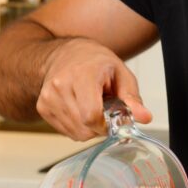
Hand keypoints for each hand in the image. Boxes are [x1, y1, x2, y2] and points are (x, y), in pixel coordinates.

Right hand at [37, 37, 152, 139]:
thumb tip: (144, 117)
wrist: (65, 53)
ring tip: (90, 105)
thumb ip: (132, 98)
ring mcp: (48, 98)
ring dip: (88, 127)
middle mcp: (60, 86)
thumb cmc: (94, 61)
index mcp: (82, 74)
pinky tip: (79, 109)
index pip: (91, 115)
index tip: (113, 119)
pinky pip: (66, 131)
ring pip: (75, 133)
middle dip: (100, 126)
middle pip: (84, 127)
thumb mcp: (120, 73)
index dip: (106, 125)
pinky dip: (77, 126)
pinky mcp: (42, 108)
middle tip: (104, 109)